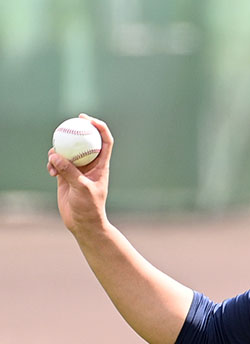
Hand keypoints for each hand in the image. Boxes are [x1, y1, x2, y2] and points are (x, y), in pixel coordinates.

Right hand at [47, 114, 112, 237]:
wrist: (83, 222)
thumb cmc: (89, 207)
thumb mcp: (81, 188)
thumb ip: (69, 171)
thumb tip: (56, 155)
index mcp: (101, 165)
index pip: (105, 141)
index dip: (99, 127)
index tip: (87, 120)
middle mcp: (90, 165)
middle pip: (85, 141)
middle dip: (77, 130)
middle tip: (67, 123)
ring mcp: (77, 169)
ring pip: (67, 151)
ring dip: (58, 152)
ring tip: (53, 162)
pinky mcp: (65, 176)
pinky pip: (56, 162)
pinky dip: (52, 164)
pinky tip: (50, 172)